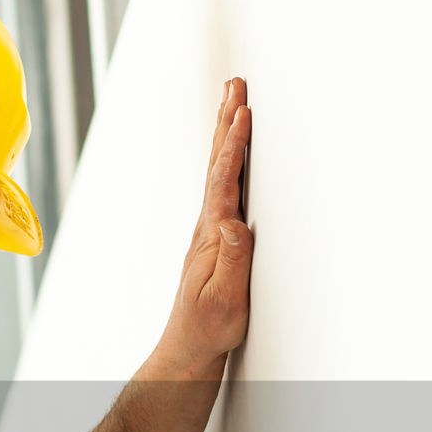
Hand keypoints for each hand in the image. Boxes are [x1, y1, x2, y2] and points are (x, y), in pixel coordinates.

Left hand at [159, 77, 253, 373]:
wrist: (188, 346)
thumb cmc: (209, 327)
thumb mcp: (225, 299)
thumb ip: (231, 261)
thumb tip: (233, 224)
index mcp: (211, 236)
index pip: (224, 182)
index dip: (233, 146)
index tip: (242, 112)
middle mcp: (208, 227)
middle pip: (217, 166)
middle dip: (226, 123)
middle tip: (234, 86)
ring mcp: (210, 231)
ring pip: (219, 173)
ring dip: (225, 136)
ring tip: (233, 103)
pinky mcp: (216, 239)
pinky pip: (224, 188)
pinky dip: (229, 162)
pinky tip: (232, 154)